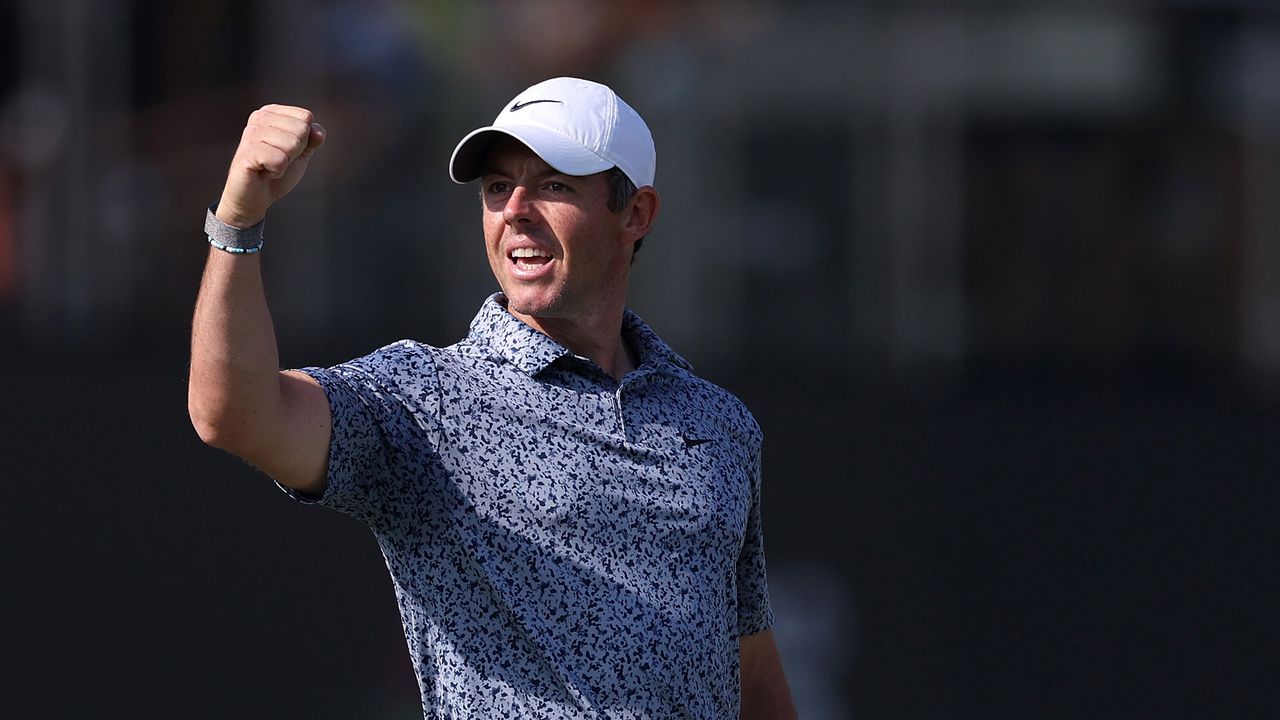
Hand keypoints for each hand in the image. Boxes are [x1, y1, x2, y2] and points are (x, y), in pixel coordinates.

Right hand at [216, 105, 325, 227]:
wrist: (256, 196)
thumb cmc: (278, 171)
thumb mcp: (301, 152)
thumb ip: (313, 139)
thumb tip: (318, 132)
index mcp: (272, 112)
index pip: (306, 117)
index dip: (304, 140)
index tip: (286, 150)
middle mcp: (259, 117)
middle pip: (301, 129)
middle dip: (296, 152)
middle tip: (278, 160)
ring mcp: (250, 133)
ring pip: (292, 144)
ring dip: (286, 162)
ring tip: (269, 165)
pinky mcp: (247, 152)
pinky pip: (280, 160)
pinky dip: (277, 171)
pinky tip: (264, 171)